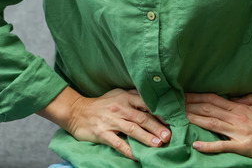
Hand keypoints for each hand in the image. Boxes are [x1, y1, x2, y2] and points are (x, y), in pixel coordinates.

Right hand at [38, 87, 170, 160]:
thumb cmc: (102, 104)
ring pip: (132, 129)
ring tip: (158, 144)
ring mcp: (110, 121)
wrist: (77, 111)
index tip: (174, 118)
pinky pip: (117, 143)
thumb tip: (157, 101)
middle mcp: (119, 107)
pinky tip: (137, 157)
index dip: (160, 111)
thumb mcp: (118, 94)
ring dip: (146, 138)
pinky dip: (128, 150)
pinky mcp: (102, 133)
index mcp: (126, 97)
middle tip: (169, 135)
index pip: (146, 103)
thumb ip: (135, 97)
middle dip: (157, 127)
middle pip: (142, 117)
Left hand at [185, 93, 251, 163]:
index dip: (198, 96)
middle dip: (190, 105)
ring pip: (211, 124)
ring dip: (194, 120)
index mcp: (240, 107)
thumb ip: (247, 98)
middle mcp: (236, 118)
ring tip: (180, 117)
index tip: (185, 94)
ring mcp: (238, 132)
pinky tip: (196, 145)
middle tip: (174, 103)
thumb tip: (233, 97)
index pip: (214, 99)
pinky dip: (208, 146)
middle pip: (208, 109)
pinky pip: (222, 145)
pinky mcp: (242, 146)